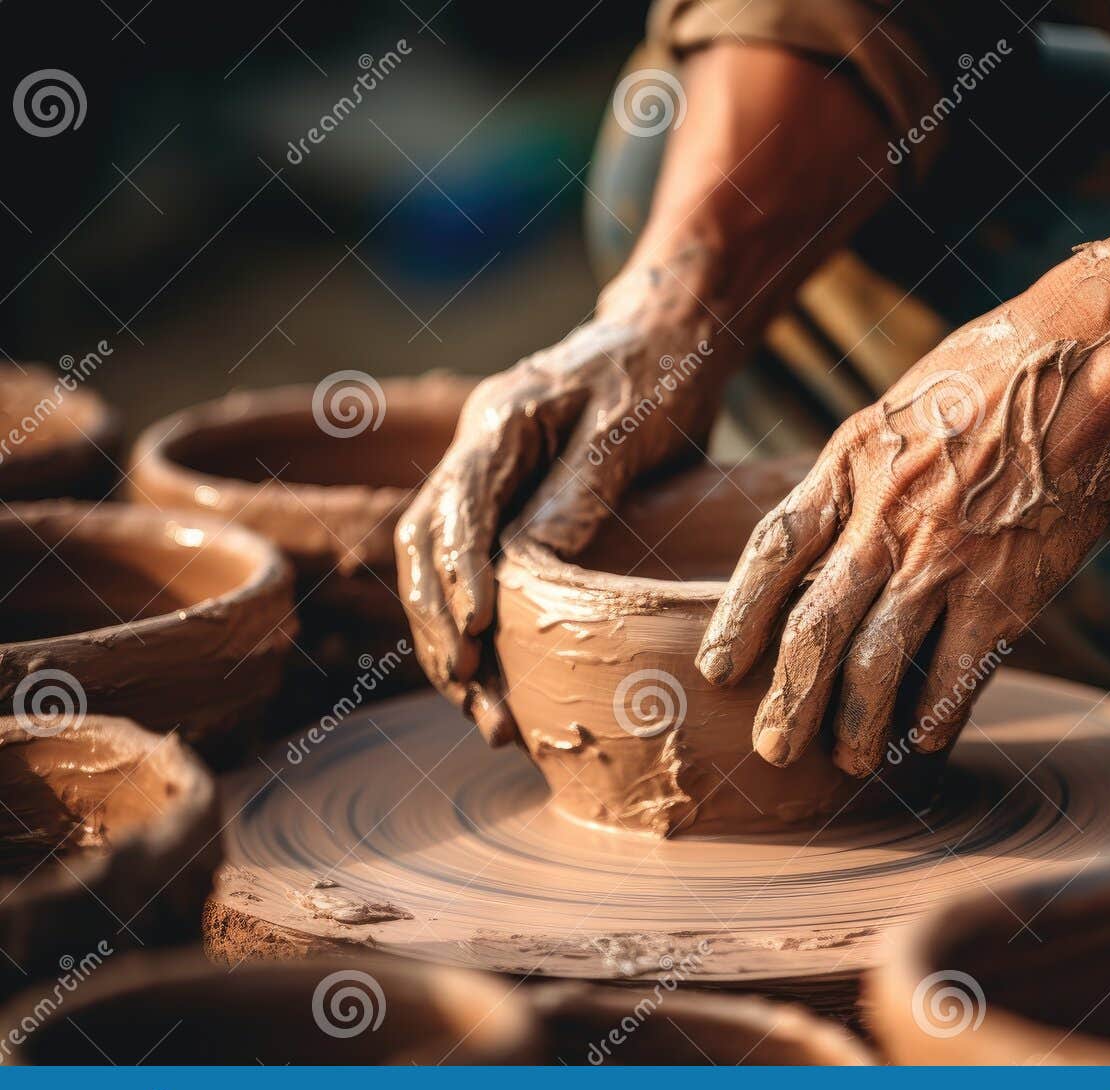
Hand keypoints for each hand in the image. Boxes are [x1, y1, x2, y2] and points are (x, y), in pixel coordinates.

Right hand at [398, 261, 725, 743]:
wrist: (669, 338)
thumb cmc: (657, 374)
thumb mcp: (630, 428)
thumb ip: (581, 488)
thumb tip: (533, 565)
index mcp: (499, 421)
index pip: (455, 505)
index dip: (460, 574)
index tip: (478, 634)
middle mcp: (476, 452)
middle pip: (424, 546)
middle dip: (440, 626)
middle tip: (473, 694)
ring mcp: (486, 481)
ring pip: (438, 571)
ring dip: (452, 644)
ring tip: (486, 717)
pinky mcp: (509, 508)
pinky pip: (473, 575)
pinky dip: (480, 633)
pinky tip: (501, 687)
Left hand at [694, 287, 1109, 774]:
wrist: (1088, 361)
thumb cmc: (995, 371)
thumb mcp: (897, 407)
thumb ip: (860, 472)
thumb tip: (834, 531)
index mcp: (849, 466)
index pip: (771, 553)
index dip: (738, 618)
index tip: (718, 668)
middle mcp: (883, 518)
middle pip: (812, 630)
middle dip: (787, 702)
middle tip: (775, 749)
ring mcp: (943, 559)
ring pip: (876, 665)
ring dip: (857, 726)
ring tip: (850, 761)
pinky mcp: (1006, 590)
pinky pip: (958, 674)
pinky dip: (938, 717)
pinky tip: (928, 740)